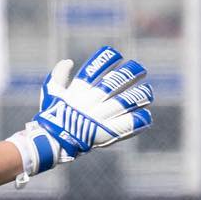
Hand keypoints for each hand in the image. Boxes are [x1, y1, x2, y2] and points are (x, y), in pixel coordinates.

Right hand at [33, 45, 153, 157]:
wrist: (51, 144)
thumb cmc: (52, 118)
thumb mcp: (51, 94)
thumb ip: (59, 77)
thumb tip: (69, 61)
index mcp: (77, 92)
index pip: (92, 71)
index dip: (105, 61)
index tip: (119, 55)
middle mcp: (89, 103)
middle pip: (113, 85)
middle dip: (128, 75)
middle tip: (141, 70)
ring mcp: (97, 118)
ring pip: (123, 103)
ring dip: (137, 97)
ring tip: (149, 92)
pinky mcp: (105, 134)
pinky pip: (125, 126)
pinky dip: (137, 121)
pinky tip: (147, 116)